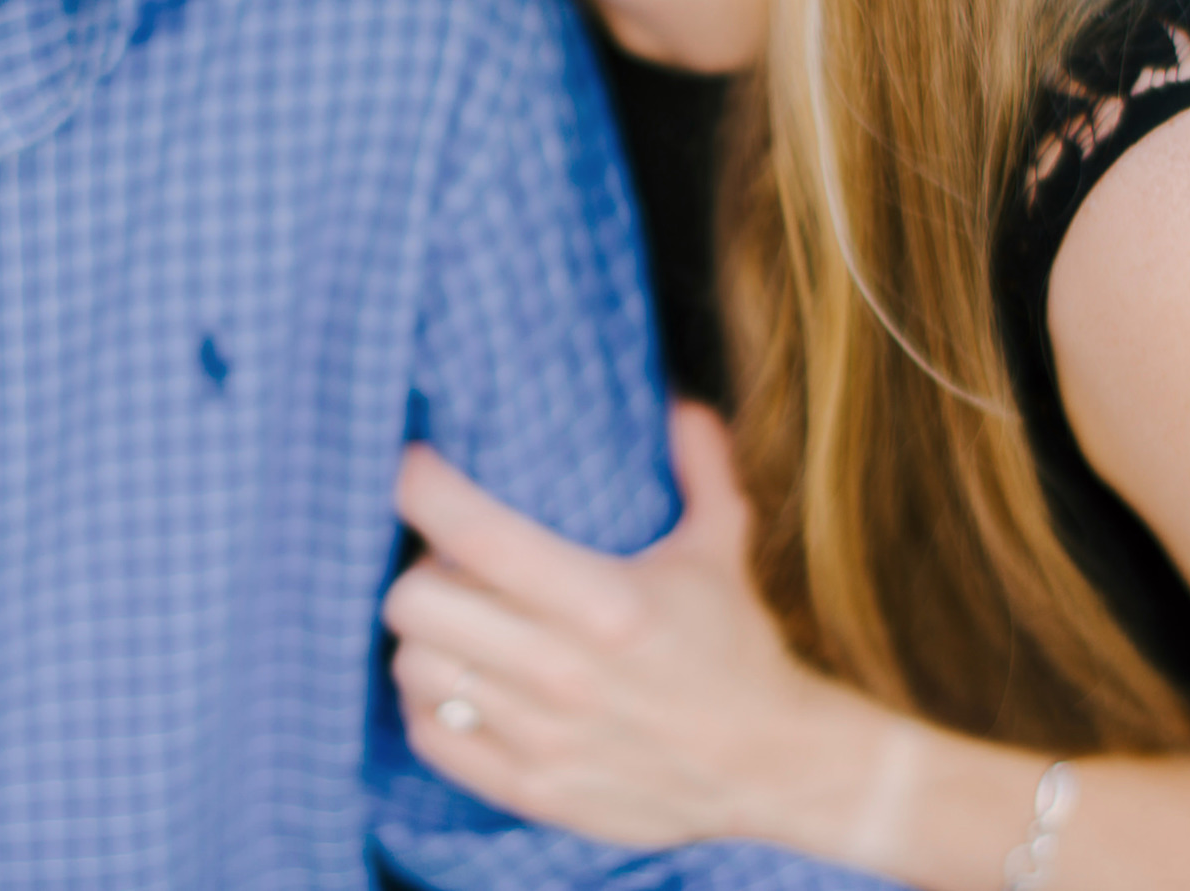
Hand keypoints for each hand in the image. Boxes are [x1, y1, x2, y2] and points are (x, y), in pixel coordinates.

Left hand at [385, 403, 876, 849]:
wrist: (776, 770)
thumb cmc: (739, 647)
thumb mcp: (723, 545)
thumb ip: (700, 464)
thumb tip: (680, 398)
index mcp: (608, 604)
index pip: (475, 533)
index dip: (422, 488)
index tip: (413, 464)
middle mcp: (565, 673)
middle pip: (415, 602)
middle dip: (416, 566)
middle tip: (444, 559)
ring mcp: (544, 739)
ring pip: (413, 668)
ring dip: (423, 636)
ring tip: (454, 620)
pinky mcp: (533, 791)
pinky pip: (430, 736)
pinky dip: (429, 704)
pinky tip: (460, 681)